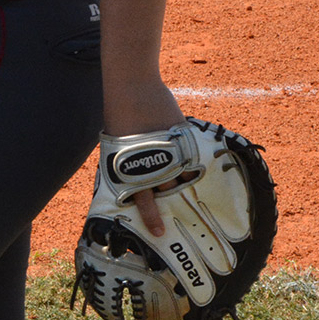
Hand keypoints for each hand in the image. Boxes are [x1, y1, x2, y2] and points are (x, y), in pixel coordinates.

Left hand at [103, 77, 186, 236]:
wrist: (132, 87)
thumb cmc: (119, 112)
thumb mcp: (117, 141)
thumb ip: (128, 159)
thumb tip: (134, 172)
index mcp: (130, 166)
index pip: (143, 199)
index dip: (152, 217)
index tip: (160, 232)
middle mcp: (151, 163)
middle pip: (167, 193)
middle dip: (174, 206)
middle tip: (184, 221)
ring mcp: (168, 152)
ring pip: (182, 178)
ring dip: (186, 186)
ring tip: (197, 199)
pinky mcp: (181, 139)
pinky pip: (192, 160)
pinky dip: (195, 167)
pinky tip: (200, 173)